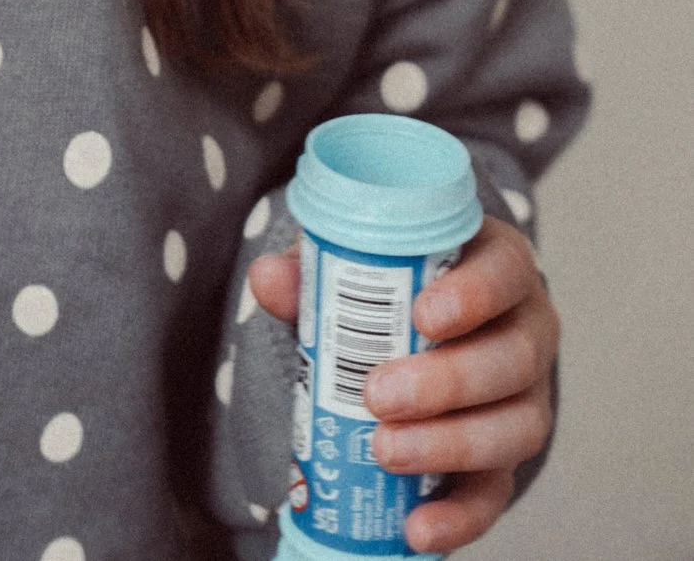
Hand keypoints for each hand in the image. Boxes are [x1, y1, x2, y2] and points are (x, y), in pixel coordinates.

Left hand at [248, 214, 558, 551]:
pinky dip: (458, 516)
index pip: (504, 270)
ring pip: (516, 427)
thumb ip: (315, 272)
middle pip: (513, 358)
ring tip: (384, 451)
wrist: (412, 337)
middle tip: (378, 394)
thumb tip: (269, 279)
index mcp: (497, 267)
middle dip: (447, 381)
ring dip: (449, 445)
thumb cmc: (392, 290)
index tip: (423, 315)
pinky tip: (417, 526)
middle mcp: (526, 332)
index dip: (474, 293)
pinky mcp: (506, 461)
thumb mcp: (356, 268)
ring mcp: (525, 400)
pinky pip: (495, 494)